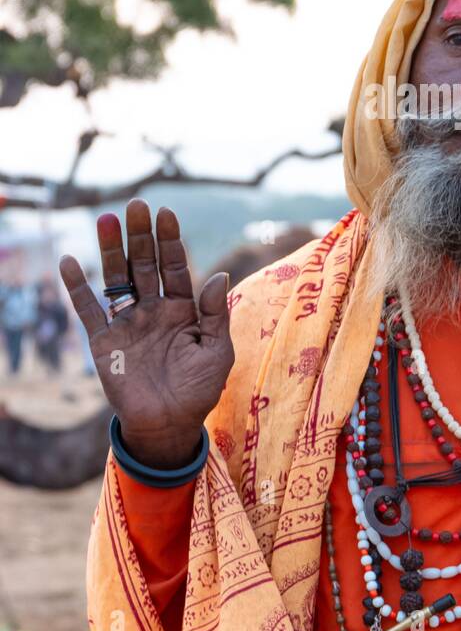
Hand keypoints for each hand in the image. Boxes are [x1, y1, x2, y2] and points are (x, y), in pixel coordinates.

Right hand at [59, 199, 233, 468]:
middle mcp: (153, 310)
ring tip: (107, 219)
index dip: (170, 241)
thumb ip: (216, 315)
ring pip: (117, 279)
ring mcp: (128, 323)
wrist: (170, 425)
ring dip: (112, 250)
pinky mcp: (104, 342)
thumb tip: (220, 278)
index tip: (165, 212)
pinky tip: (69, 261)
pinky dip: (78, 287)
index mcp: (182, 309)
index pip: (174, 267)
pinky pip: (89, 310)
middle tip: (136, 205)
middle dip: (140, 235)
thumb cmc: (199, 389)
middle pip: (144, 265)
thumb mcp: (217, 351)